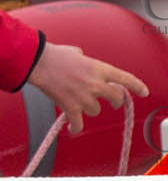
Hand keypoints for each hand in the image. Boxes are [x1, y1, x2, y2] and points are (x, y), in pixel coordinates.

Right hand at [27, 42, 148, 132]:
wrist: (36, 62)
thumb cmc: (53, 55)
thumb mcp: (77, 52)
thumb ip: (86, 61)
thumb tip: (84, 65)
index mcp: (99, 68)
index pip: (126, 79)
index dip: (137, 86)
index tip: (144, 92)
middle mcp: (95, 84)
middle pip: (115, 98)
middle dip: (114, 100)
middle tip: (111, 102)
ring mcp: (84, 97)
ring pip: (95, 110)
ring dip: (89, 107)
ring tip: (79, 105)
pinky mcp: (70, 107)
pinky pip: (78, 123)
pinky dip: (75, 126)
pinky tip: (73, 128)